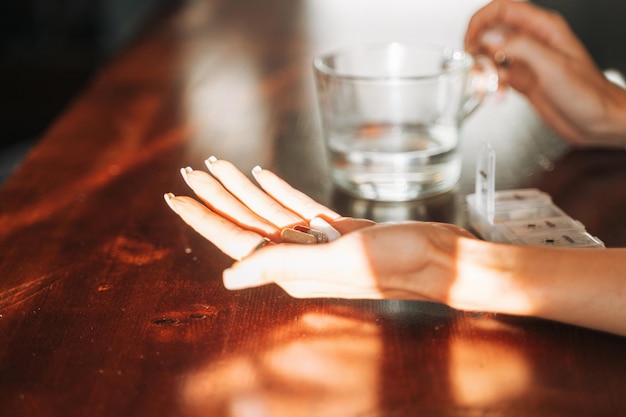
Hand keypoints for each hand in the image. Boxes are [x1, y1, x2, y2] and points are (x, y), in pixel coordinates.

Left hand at [164, 157, 474, 300]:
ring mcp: (318, 244)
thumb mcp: (339, 263)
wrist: (445, 261)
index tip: (176, 195)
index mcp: (293, 268)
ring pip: (269, 211)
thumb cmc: (400, 263)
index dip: (203, 216)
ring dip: (243, 188)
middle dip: (217, 195)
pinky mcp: (337, 230)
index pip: (235, 239)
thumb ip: (283, 265)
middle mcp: (299, 258)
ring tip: (219, 164)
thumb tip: (229, 278)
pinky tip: (262, 175)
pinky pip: (298, 207)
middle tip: (190, 170)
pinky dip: (278, 189)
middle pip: (247, 221)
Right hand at [465, 0, 625, 147]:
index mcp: (543, 29)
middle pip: (491, 31)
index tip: (470, 40)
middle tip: (474, 66)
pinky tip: (495, 93)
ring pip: (491, 54)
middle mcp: (533, 42)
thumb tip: (489, 38)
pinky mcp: (522, 80)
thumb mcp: (552, 67)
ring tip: (485, 82)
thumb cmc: (588, 94)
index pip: (503, 9)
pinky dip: (489, 83)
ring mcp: (526, 61)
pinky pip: (496, 75)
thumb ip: (520, 48)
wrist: (598, 121)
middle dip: (477, 47)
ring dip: (482, 68)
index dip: (481, 20)